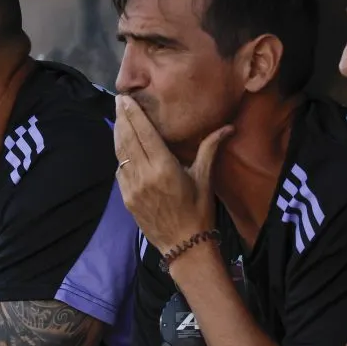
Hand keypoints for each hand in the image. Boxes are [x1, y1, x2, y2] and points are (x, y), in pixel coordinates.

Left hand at [113, 95, 233, 253]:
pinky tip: (122, 146)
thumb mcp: (205, 178)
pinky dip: (120, 156)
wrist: (184, 246)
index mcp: (163, 167)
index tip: (125, 99)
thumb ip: (210, 149)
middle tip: (118, 101)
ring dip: (118, 134)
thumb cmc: (199, 211)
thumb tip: (229, 127)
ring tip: (117, 117)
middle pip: (127, 139)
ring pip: (120, 154)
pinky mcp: (126, 198)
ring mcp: (132, 187)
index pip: (143, 133)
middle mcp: (144, 175)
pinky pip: (120, 171)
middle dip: (122, 119)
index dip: (133, 114)